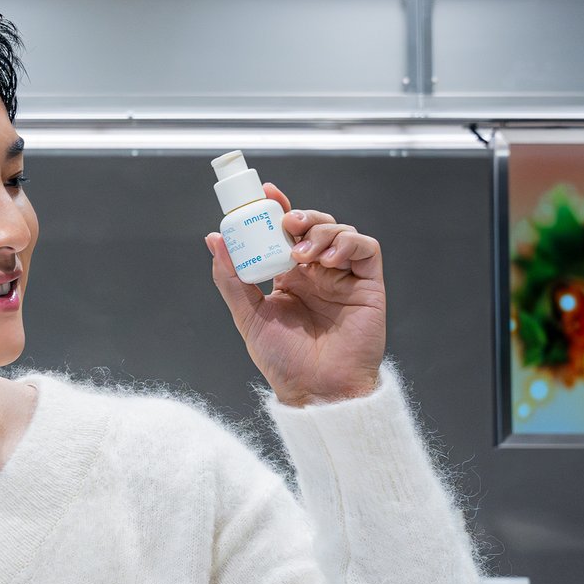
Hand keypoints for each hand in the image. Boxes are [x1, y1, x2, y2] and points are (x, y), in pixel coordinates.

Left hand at [205, 183, 384, 406]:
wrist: (316, 390)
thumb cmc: (285, 362)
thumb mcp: (249, 317)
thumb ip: (232, 279)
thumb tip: (215, 240)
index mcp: (289, 277)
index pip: (286, 232)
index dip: (279, 208)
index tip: (266, 193)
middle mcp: (318, 273)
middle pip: (314, 225)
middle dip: (301, 216)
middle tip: (287, 224)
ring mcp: (344, 278)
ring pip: (340, 231)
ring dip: (321, 232)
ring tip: (303, 255)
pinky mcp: (368, 285)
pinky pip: (366, 249)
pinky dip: (348, 243)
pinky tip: (329, 260)